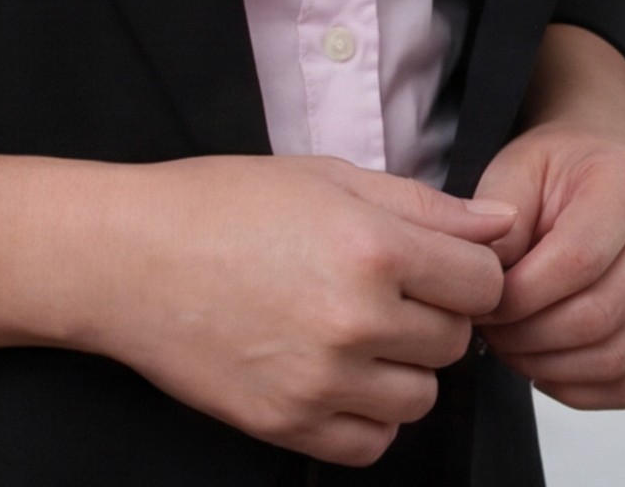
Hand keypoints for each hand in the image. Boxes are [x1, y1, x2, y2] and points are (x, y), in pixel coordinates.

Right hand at [67, 155, 515, 465]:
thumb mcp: (331, 179)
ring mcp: (319, 379)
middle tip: (389, 296)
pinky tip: (341, 378)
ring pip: (419, 397)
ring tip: (361, 336)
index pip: (484, 281)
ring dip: (404, 370)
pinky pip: (369, 444)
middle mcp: (354, 320)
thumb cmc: (219, 208)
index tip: (440, 267)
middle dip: (435, 317)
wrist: (125, 259)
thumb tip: (499, 226)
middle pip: (455, 341)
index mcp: (374, 249)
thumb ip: (426, 207)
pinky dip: (367, 419)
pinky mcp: (284, 422)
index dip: (469, 271)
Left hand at [472, 118, 624, 409]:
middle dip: (527, 337)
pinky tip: (546, 367)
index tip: (481, 301)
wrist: (599, 173)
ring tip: (512, 345)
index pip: (579, 261)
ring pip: (615, 358)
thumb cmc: (555, 176)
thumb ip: (497, 224)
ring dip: (547, 367)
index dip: (518, 296)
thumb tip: (487, 283)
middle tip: (490, 330)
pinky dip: (579, 390)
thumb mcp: (515, 173)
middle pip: (598, 316)